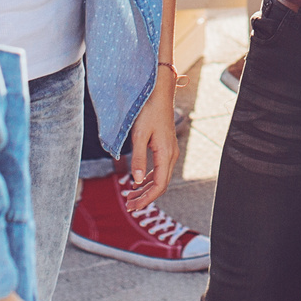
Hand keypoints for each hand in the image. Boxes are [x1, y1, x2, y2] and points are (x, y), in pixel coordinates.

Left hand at [122, 66, 179, 211]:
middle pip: (160, 184)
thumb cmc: (148, 111)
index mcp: (166, 154)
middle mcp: (171, 155)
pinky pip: (159, 169)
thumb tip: (135, 181)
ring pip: (160, 178)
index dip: (146, 199)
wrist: (159, 93)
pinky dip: (148, 179)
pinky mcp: (166, 147)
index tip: (133, 207)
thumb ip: (137, 159)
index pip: (159, 186)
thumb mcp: (139, 135)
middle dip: (145, 197)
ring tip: (130, 196)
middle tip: (129, 206)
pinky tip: (138, 181)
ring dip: (146, 189)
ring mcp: (170, 151)